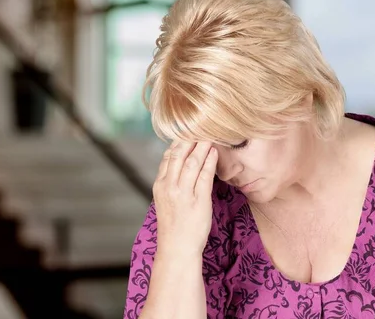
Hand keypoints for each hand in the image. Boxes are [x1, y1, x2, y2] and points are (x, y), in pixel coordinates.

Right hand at [152, 141, 217, 257]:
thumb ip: (172, 181)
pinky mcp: (198, 201)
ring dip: (202, 145)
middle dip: (190, 138)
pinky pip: (205, 175)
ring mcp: (183, 194)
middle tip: (201, 125)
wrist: (177, 249)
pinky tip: (214, 152)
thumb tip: (181, 163)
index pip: (168, 156)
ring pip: (192, 161)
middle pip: (179, 154)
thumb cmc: (175, 226)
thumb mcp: (166, 200)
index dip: (178, 141)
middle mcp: (169, 186)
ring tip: (210, 134)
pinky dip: (209, 161)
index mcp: (160, 185)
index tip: (188, 130)